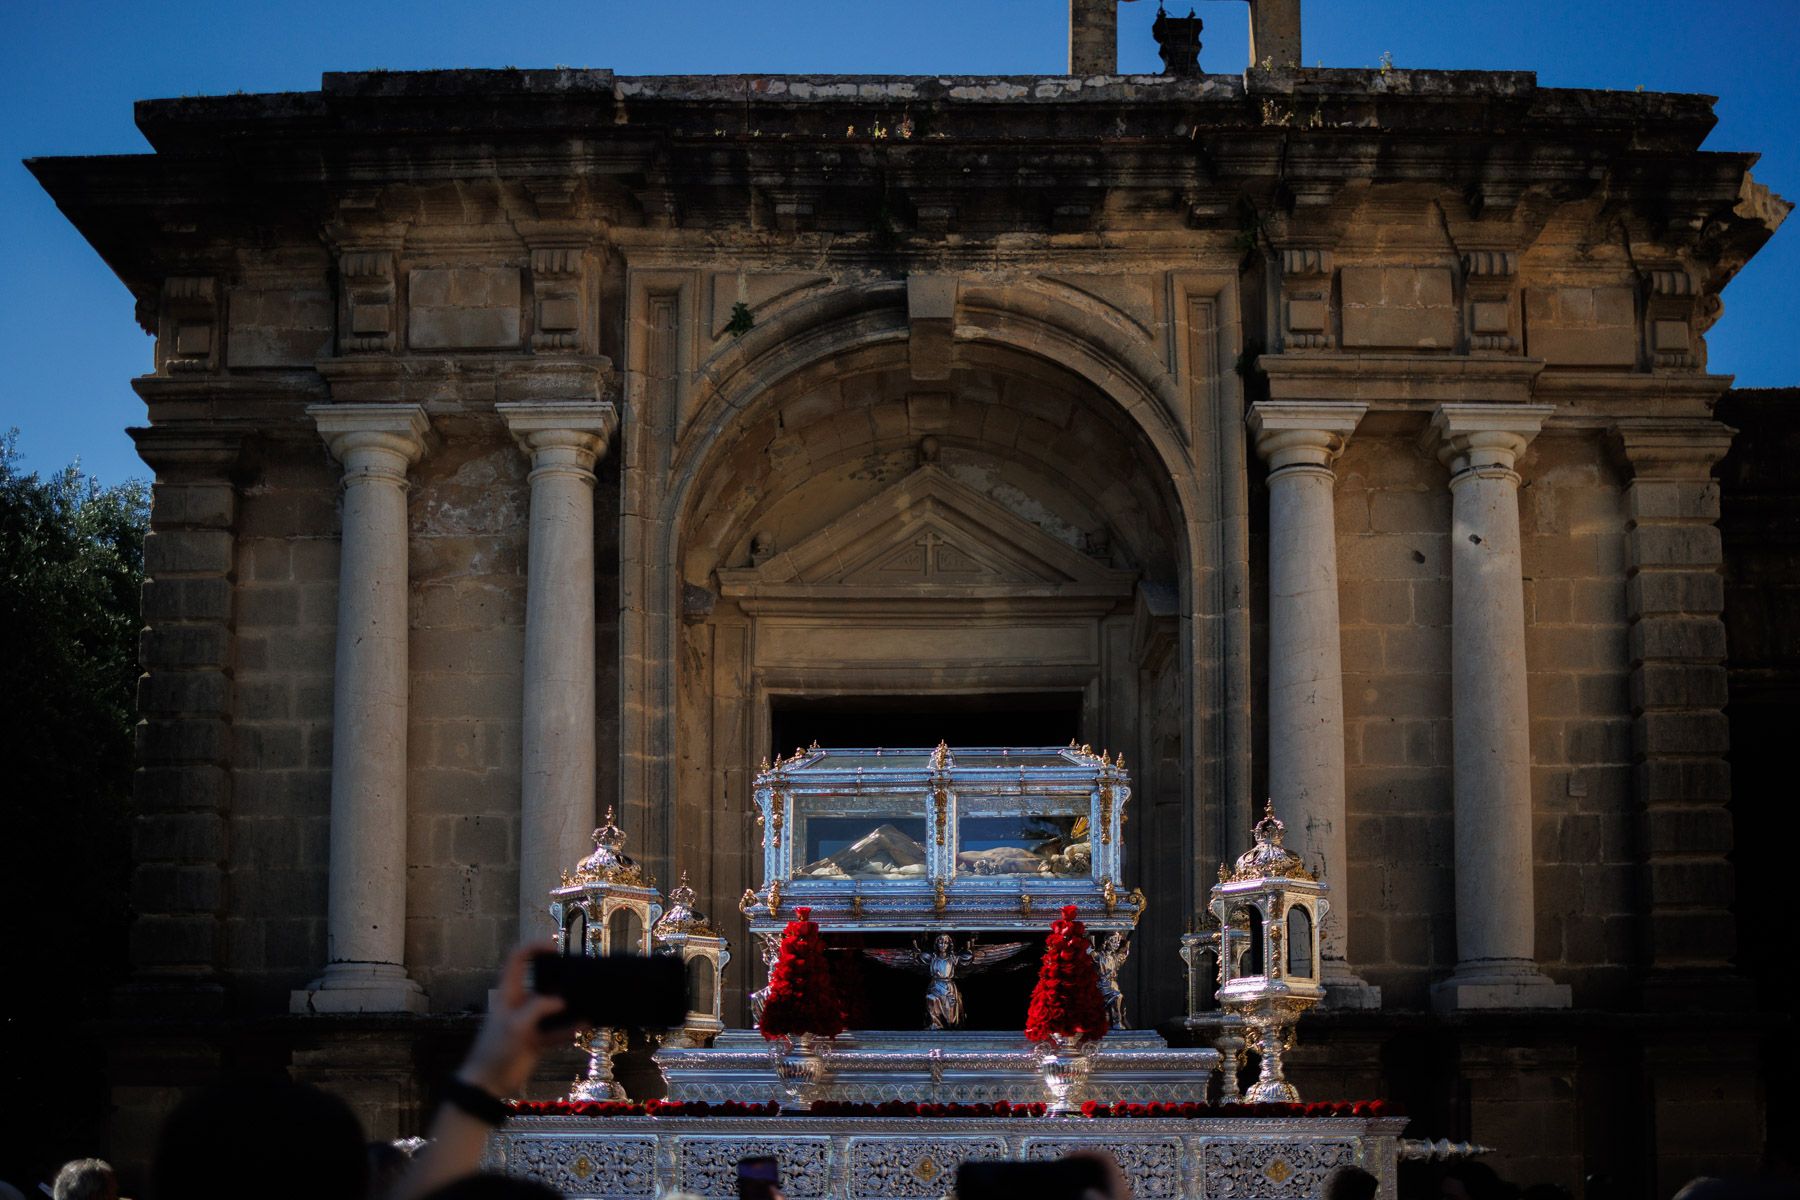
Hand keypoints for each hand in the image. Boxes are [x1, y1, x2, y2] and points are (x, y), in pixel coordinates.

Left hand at [456, 942, 581, 1096]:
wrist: (488, 1083)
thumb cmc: (496, 1048)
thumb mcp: (516, 1024)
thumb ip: (539, 1007)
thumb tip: (562, 1001)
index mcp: (509, 992)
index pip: (518, 959)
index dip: (534, 947)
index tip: (555, 948)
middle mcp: (520, 1003)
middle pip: (542, 982)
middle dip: (560, 977)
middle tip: (580, 976)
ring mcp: (530, 1021)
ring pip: (553, 1007)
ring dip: (569, 1005)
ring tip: (589, 1000)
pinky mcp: (537, 1040)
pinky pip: (557, 1030)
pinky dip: (570, 1028)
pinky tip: (584, 1025)